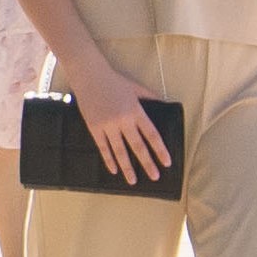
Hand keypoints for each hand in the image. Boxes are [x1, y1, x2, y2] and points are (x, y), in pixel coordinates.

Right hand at [66, 60, 175, 186]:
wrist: (89, 75)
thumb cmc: (114, 80)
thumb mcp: (136, 87)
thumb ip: (150, 97)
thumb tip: (164, 103)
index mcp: (136, 111)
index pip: (152, 135)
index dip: (160, 150)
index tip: (167, 162)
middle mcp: (123, 121)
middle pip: (138, 146)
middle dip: (147, 163)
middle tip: (154, 177)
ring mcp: (107, 125)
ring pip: (119, 151)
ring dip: (127, 167)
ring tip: (133, 181)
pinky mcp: (94, 127)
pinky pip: (102, 147)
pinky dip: (109, 160)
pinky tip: (114, 170)